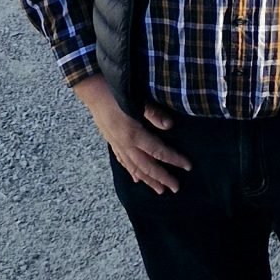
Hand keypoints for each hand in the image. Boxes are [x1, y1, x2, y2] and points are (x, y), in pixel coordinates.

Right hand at [73, 72, 191, 192]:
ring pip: (134, 168)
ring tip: (159, 190)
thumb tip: (169, 126)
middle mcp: (124, 144)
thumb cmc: (115, 91)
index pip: (158, 151)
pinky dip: (131, 171)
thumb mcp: (137, 99)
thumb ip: (153, 114)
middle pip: (146, 166)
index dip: (174, 159)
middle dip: (161, 178)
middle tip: (175, 188)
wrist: (91, 90)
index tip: (188, 166)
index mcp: (133, 134)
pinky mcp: (111, 142)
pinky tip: (136, 179)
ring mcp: (116, 144)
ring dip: (147, 180)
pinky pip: (123, 161)